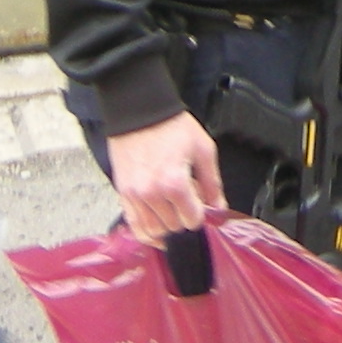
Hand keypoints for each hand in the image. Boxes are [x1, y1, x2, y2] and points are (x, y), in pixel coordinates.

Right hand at [108, 110, 226, 237]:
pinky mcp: (122, 193)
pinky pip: (133, 224)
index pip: (192, 220)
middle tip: (186, 200)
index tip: (200, 203)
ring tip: (172, 211)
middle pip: (174, 226)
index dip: (199, 213)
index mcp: (175, 183)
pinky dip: (145, 232)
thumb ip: (212, 183)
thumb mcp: (202, 149)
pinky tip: (156, 230)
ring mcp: (134, 195)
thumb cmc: (172, 126)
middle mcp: (152, 194)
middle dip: (183, 217)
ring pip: (153, 230)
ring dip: (166, 226)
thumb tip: (219, 208)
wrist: (139, 110)